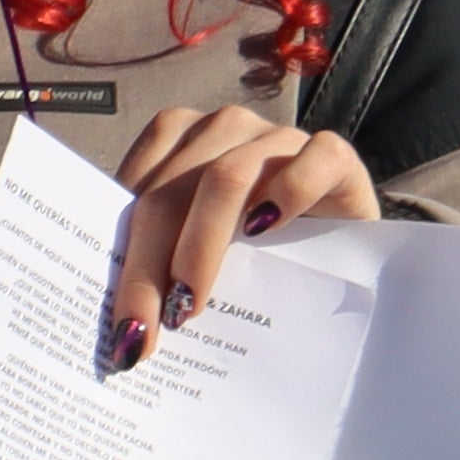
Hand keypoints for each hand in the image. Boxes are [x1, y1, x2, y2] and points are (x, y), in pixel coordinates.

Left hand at [102, 109, 378, 370]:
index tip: (114, 324)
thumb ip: (160, 262)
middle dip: (150, 268)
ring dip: (200, 247)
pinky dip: (285, 193)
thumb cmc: (262, 252)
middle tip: (144, 330)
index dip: (121, 256)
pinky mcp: (332, 155)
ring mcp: (278, 137)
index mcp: (180, 139)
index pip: (136, 189)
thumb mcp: (202, 251)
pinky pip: (308, 162)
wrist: (345, 247)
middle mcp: (225, 129)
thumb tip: (119, 325)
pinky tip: (266, 230)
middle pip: (171, 192)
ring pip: (226, 178)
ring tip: (189, 304)